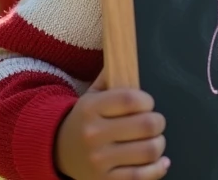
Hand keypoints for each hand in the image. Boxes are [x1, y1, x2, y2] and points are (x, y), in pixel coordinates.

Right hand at [54, 70, 168, 179]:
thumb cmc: (85, 119)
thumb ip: (111, 75)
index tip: (146, 104)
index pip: (132, 99)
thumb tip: (127, 51)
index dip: (147, 100)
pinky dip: (158, 168)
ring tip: (153, 140)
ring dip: (159, 144)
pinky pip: (142, 176)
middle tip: (153, 123)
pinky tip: (160, 161)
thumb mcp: (92, 94)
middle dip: (158, 122)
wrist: (57, 151)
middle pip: (147, 124)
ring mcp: (98, 160)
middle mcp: (93, 134)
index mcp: (90, 108)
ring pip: (149, 150)